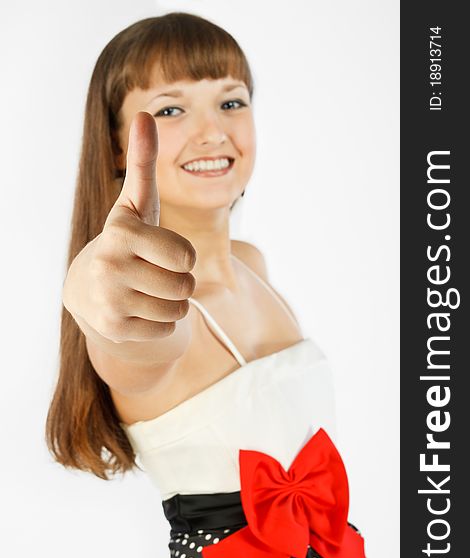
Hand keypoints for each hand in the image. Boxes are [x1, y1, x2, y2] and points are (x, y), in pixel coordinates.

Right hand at [63, 111, 196, 342]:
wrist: (90, 289)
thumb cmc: (127, 242)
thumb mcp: (137, 204)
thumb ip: (143, 163)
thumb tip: (146, 112)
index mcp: (121, 232)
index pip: (186, 256)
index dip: (183, 256)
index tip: (161, 251)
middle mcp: (110, 265)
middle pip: (185, 285)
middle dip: (180, 281)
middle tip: (155, 274)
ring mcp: (110, 300)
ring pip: (178, 309)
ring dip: (171, 303)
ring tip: (146, 291)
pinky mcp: (114, 329)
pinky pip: (167, 329)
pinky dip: (160, 323)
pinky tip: (138, 311)